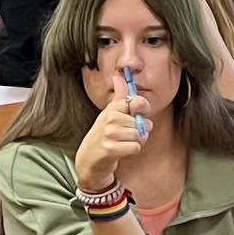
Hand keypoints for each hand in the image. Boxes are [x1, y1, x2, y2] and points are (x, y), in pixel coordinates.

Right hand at [74, 73, 151, 191]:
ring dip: (137, 142)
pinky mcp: (111, 148)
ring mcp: (109, 133)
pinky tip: (122, 150)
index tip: (138, 114)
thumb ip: (119, 97)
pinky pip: (136, 147)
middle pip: (143, 122)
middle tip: (126, 135)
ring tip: (124, 142)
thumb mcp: (111, 113)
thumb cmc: (105, 134)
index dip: (144, 109)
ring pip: (140, 135)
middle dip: (140, 131)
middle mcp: (110, 118)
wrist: (89, 158)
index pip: (138, 101)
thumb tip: (119, 77)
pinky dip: (132, 151)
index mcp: (112, 108)